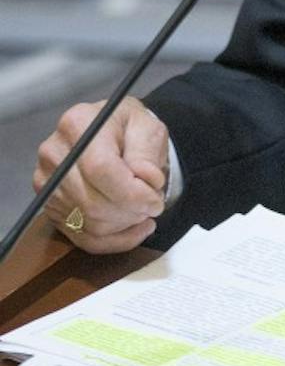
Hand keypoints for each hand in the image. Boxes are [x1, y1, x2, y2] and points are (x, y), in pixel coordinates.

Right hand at [33, 96, 168, 252]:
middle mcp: (54, 154)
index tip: (155, 201)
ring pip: (88, 222)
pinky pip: (81, 236)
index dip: (131, 192)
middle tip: (155, 205)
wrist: (112, 131)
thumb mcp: (147, 126)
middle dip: (131, 211)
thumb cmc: (130, 126)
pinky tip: (135, 230)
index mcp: (77, 124)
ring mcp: (48, 183)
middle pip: (91, 201)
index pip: (100, 169)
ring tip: (145, 211)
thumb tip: (146, 180)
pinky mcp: (50, 206)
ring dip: (124, 224)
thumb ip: (147, 152)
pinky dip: (113, 240)